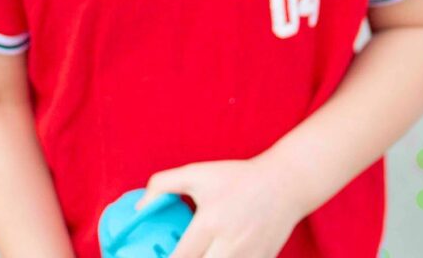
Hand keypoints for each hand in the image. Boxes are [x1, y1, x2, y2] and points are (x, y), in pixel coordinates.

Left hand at [133, 152, 305, 257]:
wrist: (283, 184)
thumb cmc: (236, 178)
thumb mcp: (197, 173)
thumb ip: (164, 185)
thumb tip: (139, 206)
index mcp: (210, 222)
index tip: (155, 257)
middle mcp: (229, 244)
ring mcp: (247, 257)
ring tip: (198, 253)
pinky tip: (215, 253)